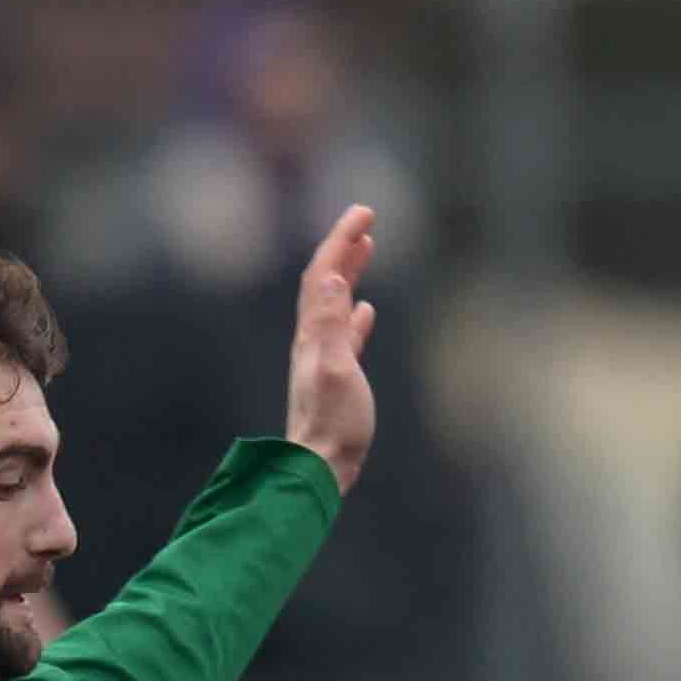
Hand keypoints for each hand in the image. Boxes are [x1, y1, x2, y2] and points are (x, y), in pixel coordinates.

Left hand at [285, 205, 380, 491]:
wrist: (320, 467)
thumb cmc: (333, 424)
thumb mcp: (336, 369)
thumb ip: (332, 324)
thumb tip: (330, 277)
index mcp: (313, 333)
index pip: (323, 273)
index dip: (341, 239)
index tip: (364, 213)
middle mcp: (313, 339)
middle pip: (324, 281)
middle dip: (343, 247)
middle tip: (366, 219)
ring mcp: (323, 358)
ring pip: (334, 302)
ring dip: (349, 272)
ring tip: (367, 250)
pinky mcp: (336, 378)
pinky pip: (345, 333)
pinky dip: (355, 313)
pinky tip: (367, 310)